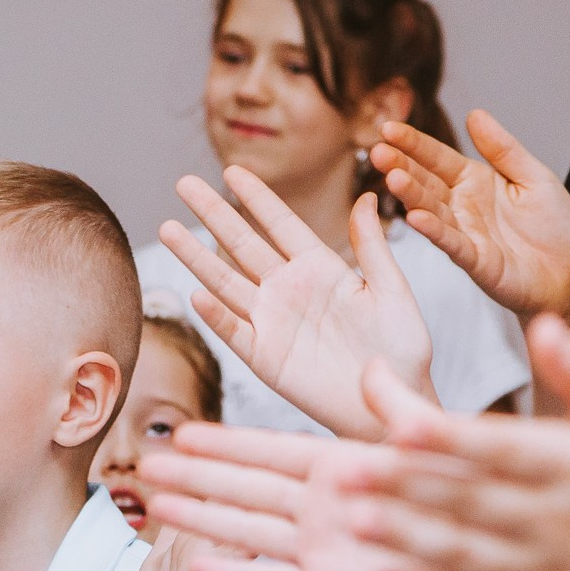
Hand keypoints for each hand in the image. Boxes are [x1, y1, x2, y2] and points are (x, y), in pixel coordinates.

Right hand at [137, 418, 449, 570]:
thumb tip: (374, 368)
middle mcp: (327, 507)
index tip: (183, 432)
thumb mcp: (440, 446)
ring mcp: (326, 550)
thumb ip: (403, 411)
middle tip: (146, 466)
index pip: (273, 450)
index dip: (227, 442)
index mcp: (346, 468)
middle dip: (197, 477)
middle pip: (248, 489)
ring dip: (203, 520)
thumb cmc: (480, 505)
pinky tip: (198, 563)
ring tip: (156, 508)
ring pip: (250, 532)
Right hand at [160, 168, 435, 440]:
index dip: (257, 198)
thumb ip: (373, 248)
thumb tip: (365, 199)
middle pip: (242, 244)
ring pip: (226, 282)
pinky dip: (216, 315)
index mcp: (321, 268)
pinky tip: (197, 293)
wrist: (392, 400)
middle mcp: (289, 290)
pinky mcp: (265, 358)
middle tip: (184, 183)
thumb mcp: (393, 291)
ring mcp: (273, 323)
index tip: (231, 170)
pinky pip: (234, 331)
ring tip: (168, 227)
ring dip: (197, 256)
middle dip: (213, 213)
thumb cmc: (401, 349)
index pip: (281, 224)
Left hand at [298, 324, 569, 570]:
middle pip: (471, 500)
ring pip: (463, 554)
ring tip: (353, 520)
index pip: (507, 450)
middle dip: (408, 485)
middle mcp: (553, 521)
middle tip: (344, 468)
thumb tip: (545, 324)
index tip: (403, 424)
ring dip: (406, 539)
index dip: (455, 441)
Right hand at [372, 114, 569, 328]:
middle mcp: (463, 206)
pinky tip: (416, 218)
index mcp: (475, 181)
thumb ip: (504, 149)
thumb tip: (475, 114)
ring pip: (432, 210)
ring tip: (393, 178)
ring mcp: (465, 233)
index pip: (437, 157)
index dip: (413, 143)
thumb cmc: (555, 229)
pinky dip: (434, 231)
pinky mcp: (475, 261)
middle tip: (379, 151)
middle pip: (426, 182)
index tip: (389, 129)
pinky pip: (452, 243)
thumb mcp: (535, 177)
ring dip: (411, 195)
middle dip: (401, 166)